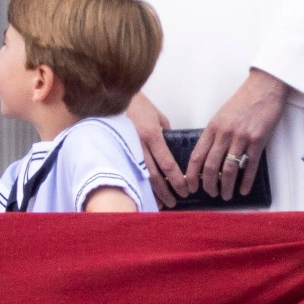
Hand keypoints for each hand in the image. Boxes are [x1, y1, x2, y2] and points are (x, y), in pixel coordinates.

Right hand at [127, 92, 185, 208]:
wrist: (116, 99)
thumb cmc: (140, 106)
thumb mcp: (158, 117)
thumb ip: (166, 134)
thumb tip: (172, 149)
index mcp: (152, 135)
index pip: (167, 164)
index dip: (177, 180)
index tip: (186, 189)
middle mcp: (139, 145)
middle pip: (155, 176)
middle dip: (167, 192)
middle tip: (175, 202)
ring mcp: (128, 150)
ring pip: (142, 177)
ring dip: (154, 193)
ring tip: (163, 203)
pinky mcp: (121, 152)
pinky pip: (132, 172)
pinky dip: (141, 185)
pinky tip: (147, 194)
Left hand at [184, 68, 286, 200]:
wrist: (263, 88)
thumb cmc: (242, 102)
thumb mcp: (221, 116)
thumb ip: (214, 134)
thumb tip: (207, 157)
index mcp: (212, 127)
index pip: (197, 155)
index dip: (191, 174)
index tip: (189, 186)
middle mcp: (224, 133)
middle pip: (211, 166)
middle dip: (208, 185)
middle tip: (210, 194)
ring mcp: (241, 138)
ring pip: (229, 169)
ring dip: (227, 186)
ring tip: (226, 196)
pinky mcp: (258, 141)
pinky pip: (250, 166)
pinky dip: (246, 181)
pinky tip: (243, 190)